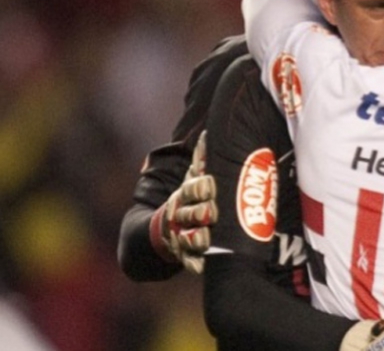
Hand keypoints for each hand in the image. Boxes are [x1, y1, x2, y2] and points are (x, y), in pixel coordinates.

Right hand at [149, 131, 217, 273]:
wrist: (158, 235)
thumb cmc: (185, 202)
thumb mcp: (189, 182)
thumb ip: (200, 162)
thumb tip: (209, 131)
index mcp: (184, 197)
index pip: (191, 190)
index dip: (199, 188)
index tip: (209, 184)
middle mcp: (180, 216)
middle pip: (191, 213)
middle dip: (198, 212)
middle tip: (209, 211)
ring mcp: (180, 236)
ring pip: (190, 237)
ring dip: (196, 237)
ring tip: (204, 238)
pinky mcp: (183, 255)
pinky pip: (189, 261)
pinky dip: (194, 265)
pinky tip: (200, 268)